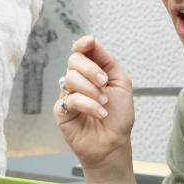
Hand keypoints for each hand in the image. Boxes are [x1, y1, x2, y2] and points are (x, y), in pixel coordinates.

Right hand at [55, 36, 134, 168]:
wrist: (114, 142)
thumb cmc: (119, 115)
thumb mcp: (121, 82)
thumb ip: (107, 60)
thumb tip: (92, 41)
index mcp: (92, 71)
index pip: (81, 51)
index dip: (83, 44)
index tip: (89, 43)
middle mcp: (79, 80)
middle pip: (74, 60)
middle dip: (91, 69)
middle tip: (104, 82)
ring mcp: (68, 94)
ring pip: (71, 78)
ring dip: (92, 90)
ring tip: (104, 102)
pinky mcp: (62, 110)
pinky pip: (71, 99)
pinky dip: (89, 105)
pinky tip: (100, 113)